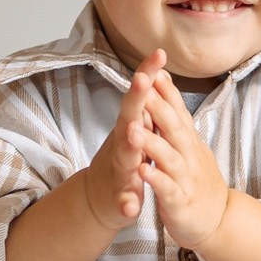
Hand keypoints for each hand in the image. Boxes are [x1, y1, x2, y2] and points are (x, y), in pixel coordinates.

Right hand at [76, 53, 158, 233]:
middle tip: (143, 79)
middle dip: (136, 99)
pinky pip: (123, 199)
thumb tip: (152, 71)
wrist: (100, 198)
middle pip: (129, 116)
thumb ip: (143, 105)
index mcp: (131, 126)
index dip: (148, 74)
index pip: (141, 96)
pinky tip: (131, 207)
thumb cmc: (124, 158)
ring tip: (134, 136)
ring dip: (129, 146)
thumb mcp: (134, 128)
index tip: (159, 53)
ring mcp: (119, 170)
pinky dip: (126, 202)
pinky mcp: (120, 198)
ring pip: (124, 156)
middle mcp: (122, 143)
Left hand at [135, 78, 229, 248]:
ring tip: (133, 130)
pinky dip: (155, 179)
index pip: (178, 110)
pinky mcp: (179, 202)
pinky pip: (166, 189)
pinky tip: (142, 171)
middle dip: (157, 106)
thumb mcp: (189, 146)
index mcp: (188, 141)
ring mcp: (185, 178)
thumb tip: (166, 84)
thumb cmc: (196, 179)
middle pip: (174, 126)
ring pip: (168, 157)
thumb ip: (176, 119)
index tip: (154, 66)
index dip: (167, 89)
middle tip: (142, 84)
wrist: (218, 220)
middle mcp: (189, 155)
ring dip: (151, 142)